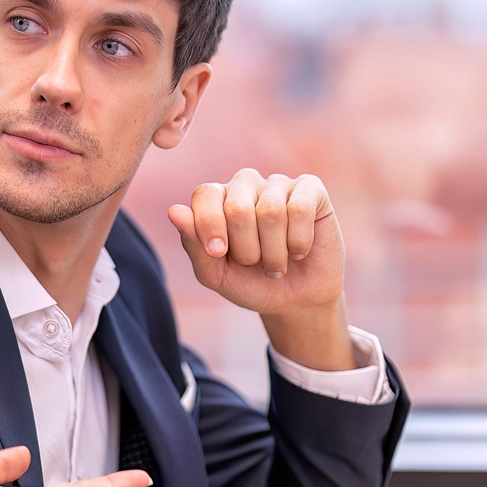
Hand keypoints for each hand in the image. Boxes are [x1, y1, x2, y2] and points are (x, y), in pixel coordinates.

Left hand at [168, 169, 355, 370]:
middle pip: (237, 207)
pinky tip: (299, 251)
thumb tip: (174, 211)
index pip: (204, 195)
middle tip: (254, 263)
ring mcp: (279, 184)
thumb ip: (193, 244)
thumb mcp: (215, 274)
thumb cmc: (250, 284)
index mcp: (218, 199)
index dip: (209, 226)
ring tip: (277, 264)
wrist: (294, 302)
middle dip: (246, 249)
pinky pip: (300, 208)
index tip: (218, 253)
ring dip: (274, 253)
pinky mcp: (312, 190)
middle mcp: (246, 185)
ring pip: (270, 212)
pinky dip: (298, 241)